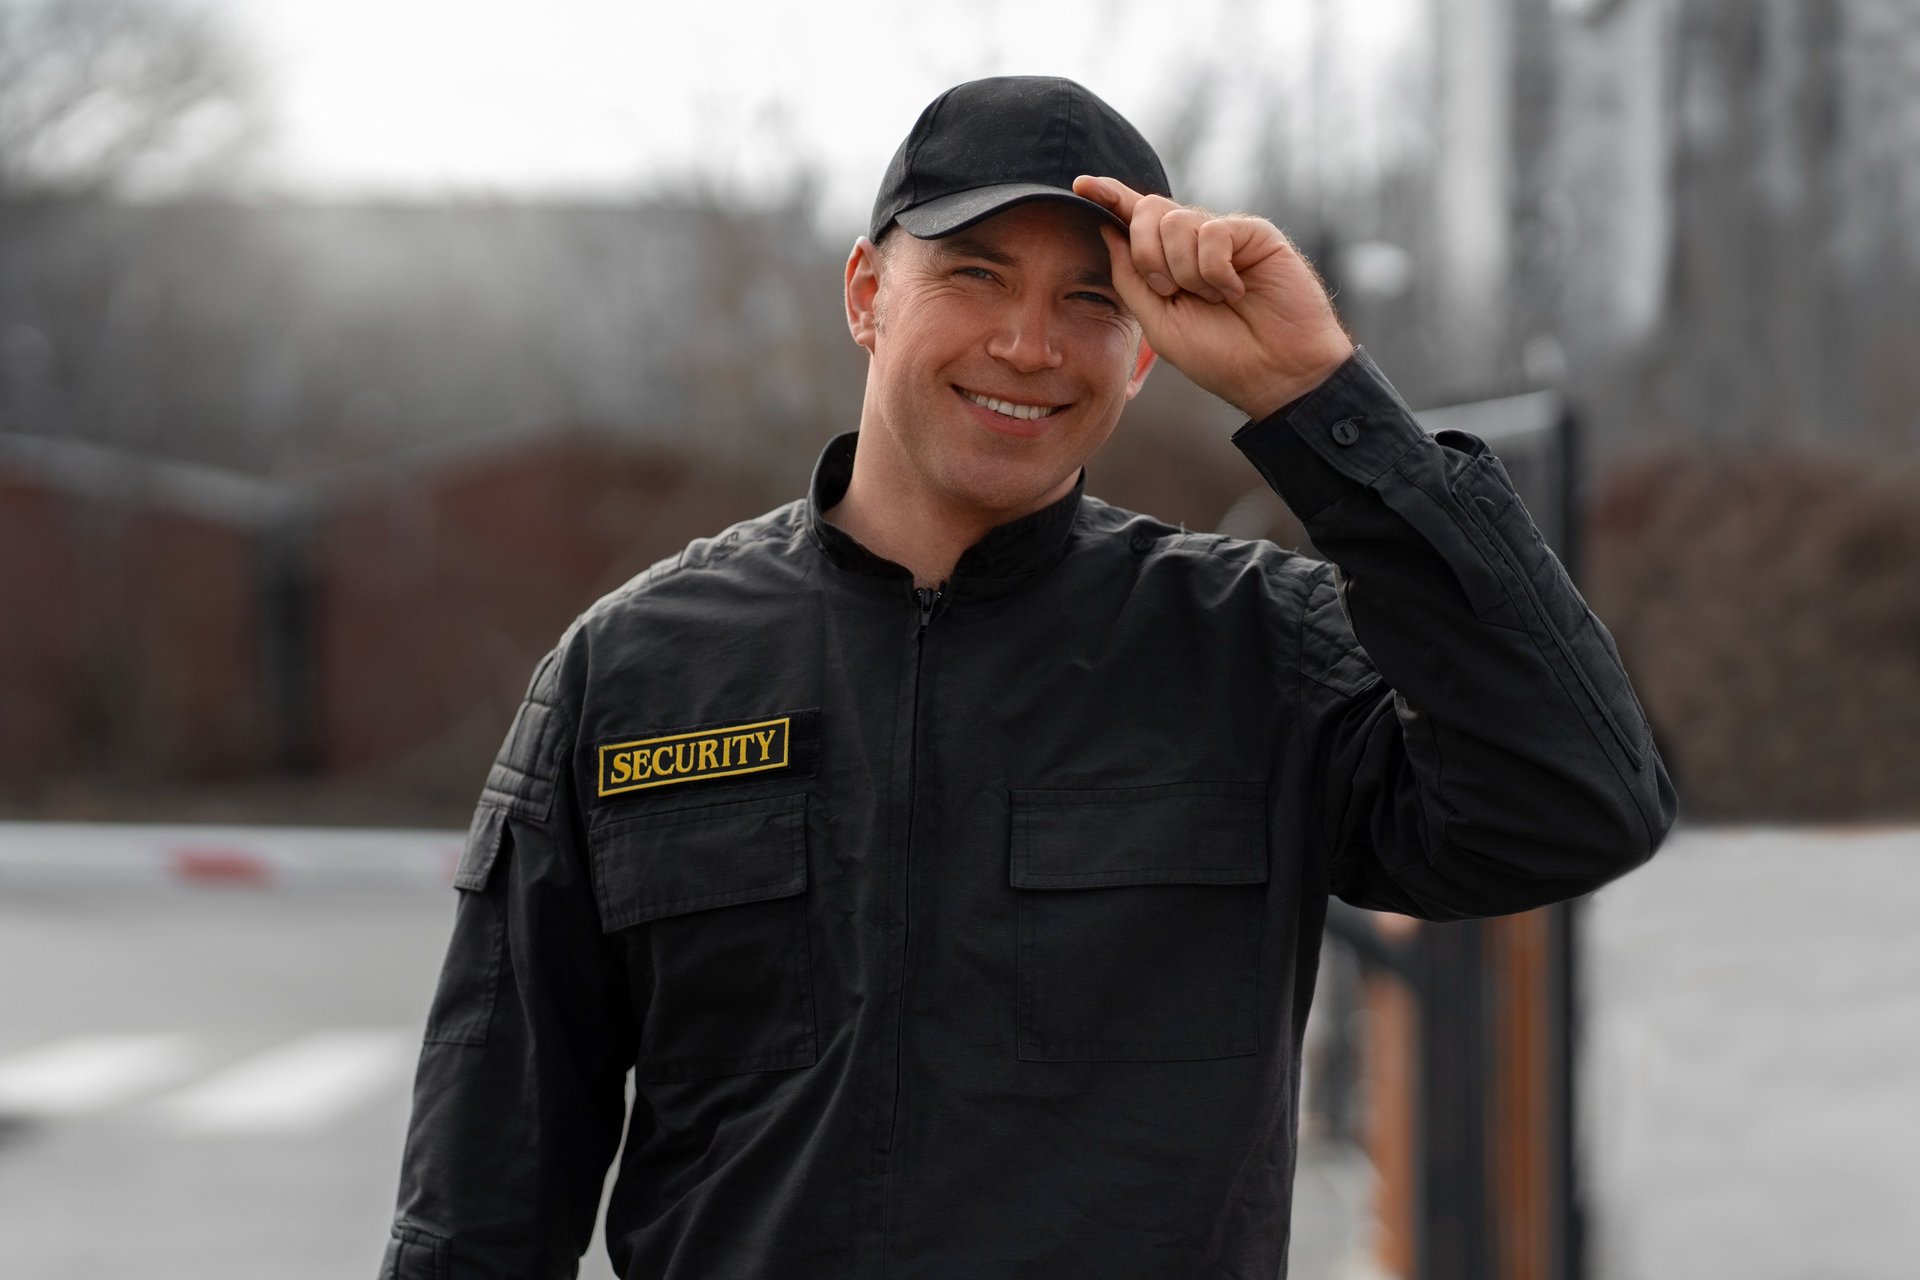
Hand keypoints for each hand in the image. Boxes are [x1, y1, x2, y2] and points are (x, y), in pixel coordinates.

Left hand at [1072, 175, 1355, 419]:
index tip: (1080, 185)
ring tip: (1214, 299)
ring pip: (1177, 222)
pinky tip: (1235, 291)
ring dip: (1185, 271)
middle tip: (1169, 291)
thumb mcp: (1159, 322)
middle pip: (1148, 211)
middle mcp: (1194, 242)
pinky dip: (1215, 271)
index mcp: (1167, 261)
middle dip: (1146, 254)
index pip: (1134, 218)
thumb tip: (1107, 229)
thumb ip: (1130, 278)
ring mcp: (1224, 234)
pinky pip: (1213, 232)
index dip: (1109, 197)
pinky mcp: (1253, 232)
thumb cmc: (1220, 355)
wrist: (1273, 373)